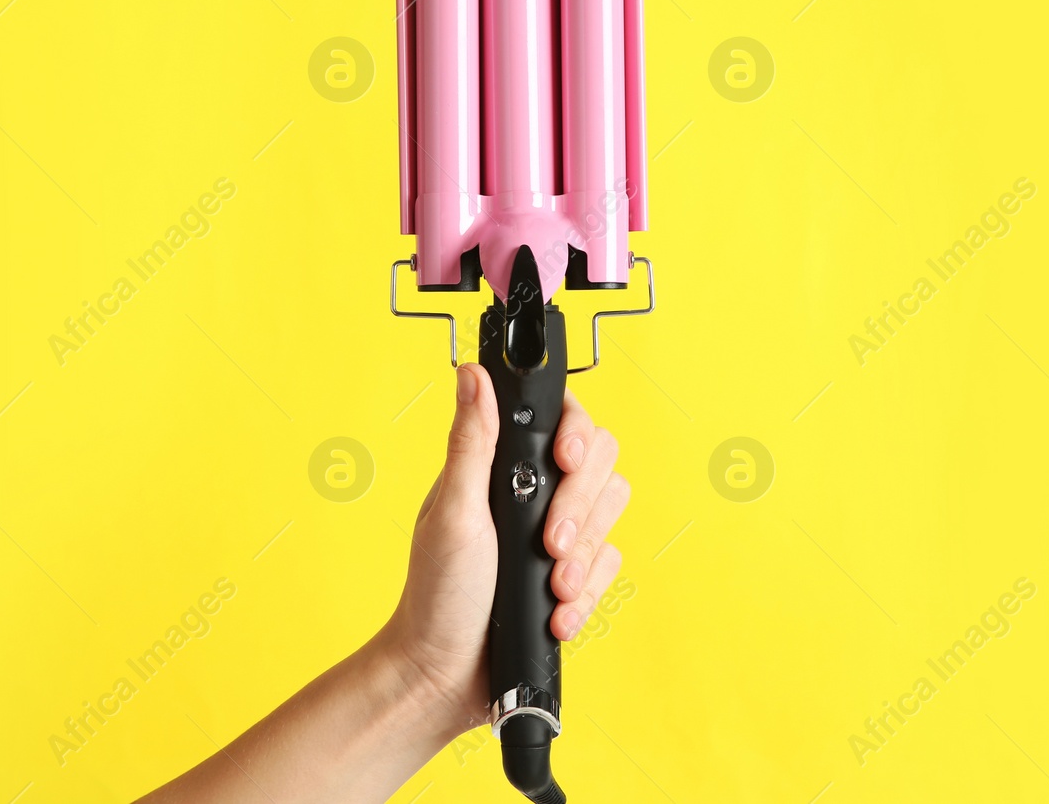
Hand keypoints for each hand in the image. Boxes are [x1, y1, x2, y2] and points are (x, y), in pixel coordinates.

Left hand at [383, 363, 630, 737]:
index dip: (576, 433)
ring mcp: (558, 533)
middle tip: (548, 543)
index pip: (562, 419)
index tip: (564, 461)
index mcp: (503, 467)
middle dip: (580, 507)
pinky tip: (555, 614)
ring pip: (612, 513)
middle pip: (599, 463)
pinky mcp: (575, 575)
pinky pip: (610, 565)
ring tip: (552, 586)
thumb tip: (471, 373)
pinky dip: (586, 595)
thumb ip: (470, 442)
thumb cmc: (437, 593)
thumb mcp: (452, 512)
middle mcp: (535, 492)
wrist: (445, 675)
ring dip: (585, 555)